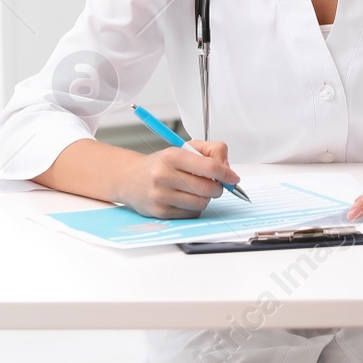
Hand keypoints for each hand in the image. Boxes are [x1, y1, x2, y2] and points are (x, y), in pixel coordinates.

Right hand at [115, 139, 238, 219]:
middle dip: (218, 187)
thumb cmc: (160, 163)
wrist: (129, 178)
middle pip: (208, 188)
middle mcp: (164, 175)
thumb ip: (210, 151)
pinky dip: (194, 208)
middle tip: (215, 184)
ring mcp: (161, 196)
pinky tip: (185, 199)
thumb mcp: (184, 148)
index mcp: (172, 156)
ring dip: (205, 198)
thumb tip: (227, 168)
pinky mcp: (160, 212)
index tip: (233, 177)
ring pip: (201, 203)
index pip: (210, 167)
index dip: (226, 173)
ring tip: (196, 190)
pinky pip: (191, 214)